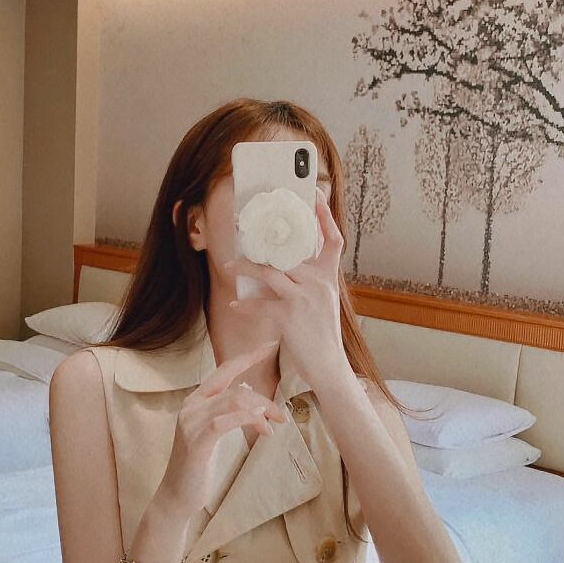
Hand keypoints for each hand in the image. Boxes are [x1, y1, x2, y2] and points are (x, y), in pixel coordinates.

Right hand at [159, 342, 287, 517]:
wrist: (177, 496)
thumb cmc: (199, 467)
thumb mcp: (214, 435)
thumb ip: (228, 414)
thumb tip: (254, 402)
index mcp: (196, 401)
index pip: (224, 370)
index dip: (247, 357)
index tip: (269, 345)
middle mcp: (191, 406)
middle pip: (235, 388)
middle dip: (264, 399)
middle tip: (282, 415)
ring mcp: (191, 422)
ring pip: (235, 401)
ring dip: (261, 412)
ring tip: (273, 427)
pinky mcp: (197, 441)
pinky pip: (225, 420)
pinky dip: (249, 420)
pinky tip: (263, 430)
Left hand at [225, 187, 346, 392]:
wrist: (328, 366)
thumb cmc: (321, 335)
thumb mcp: (323, 303)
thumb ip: (309, 282)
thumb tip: (283, 266)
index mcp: (329, 278)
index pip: (333, 240)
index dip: (325, 217)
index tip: (315, 196)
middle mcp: (319, 283)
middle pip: (288, 251)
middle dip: (263, 240)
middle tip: (244, 228)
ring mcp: (304, 299)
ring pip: (270, 271)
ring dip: (245, 268)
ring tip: (230, 268)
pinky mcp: (289, 317)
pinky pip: (260, 305)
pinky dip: (245, 306)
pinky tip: (234, 305)